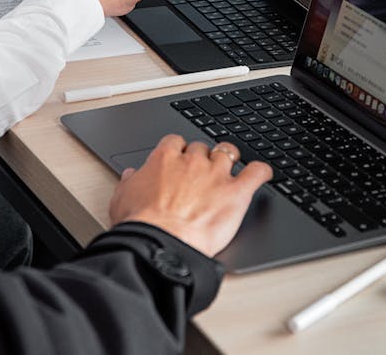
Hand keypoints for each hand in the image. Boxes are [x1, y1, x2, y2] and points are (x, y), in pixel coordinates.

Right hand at [109, 135, 272, 256]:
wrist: (160, 244)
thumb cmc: (140, 226)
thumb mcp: (121, 199)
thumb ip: (129, 183)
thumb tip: (131, 176)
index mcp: (165, 159)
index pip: (176, 141)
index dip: (179, 150)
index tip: (180, 159)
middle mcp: (192, 161)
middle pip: (203, 147)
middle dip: (203, 157)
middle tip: (202, 173)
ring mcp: (216, 175)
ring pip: (228, 152)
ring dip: (229, 159)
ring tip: (230, 168)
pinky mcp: (236, 192)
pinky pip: (256, 172)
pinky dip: (262, 171)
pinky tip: (263, 173)